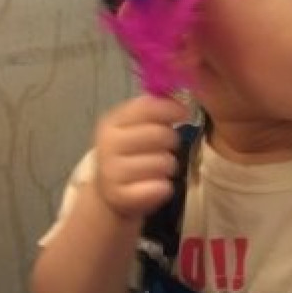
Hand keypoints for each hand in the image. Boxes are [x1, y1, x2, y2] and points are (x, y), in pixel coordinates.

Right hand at [94, 94, 187, 218]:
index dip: (170, 108)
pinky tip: (157, 186)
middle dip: (171, 141)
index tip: (184, 112)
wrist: (108, 192)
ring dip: (169, 166)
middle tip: (166, 148)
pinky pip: (159, 188)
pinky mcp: (121, 197)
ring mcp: (111, 172)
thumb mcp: (135, 127)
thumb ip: (154, 110)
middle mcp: (107, 144)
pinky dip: (164, 188)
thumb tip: (179, 96)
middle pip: (160, 135)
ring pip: (164, 163)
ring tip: (160, 168)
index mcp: (111, 122)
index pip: (147, 107)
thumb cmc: (129, 153)